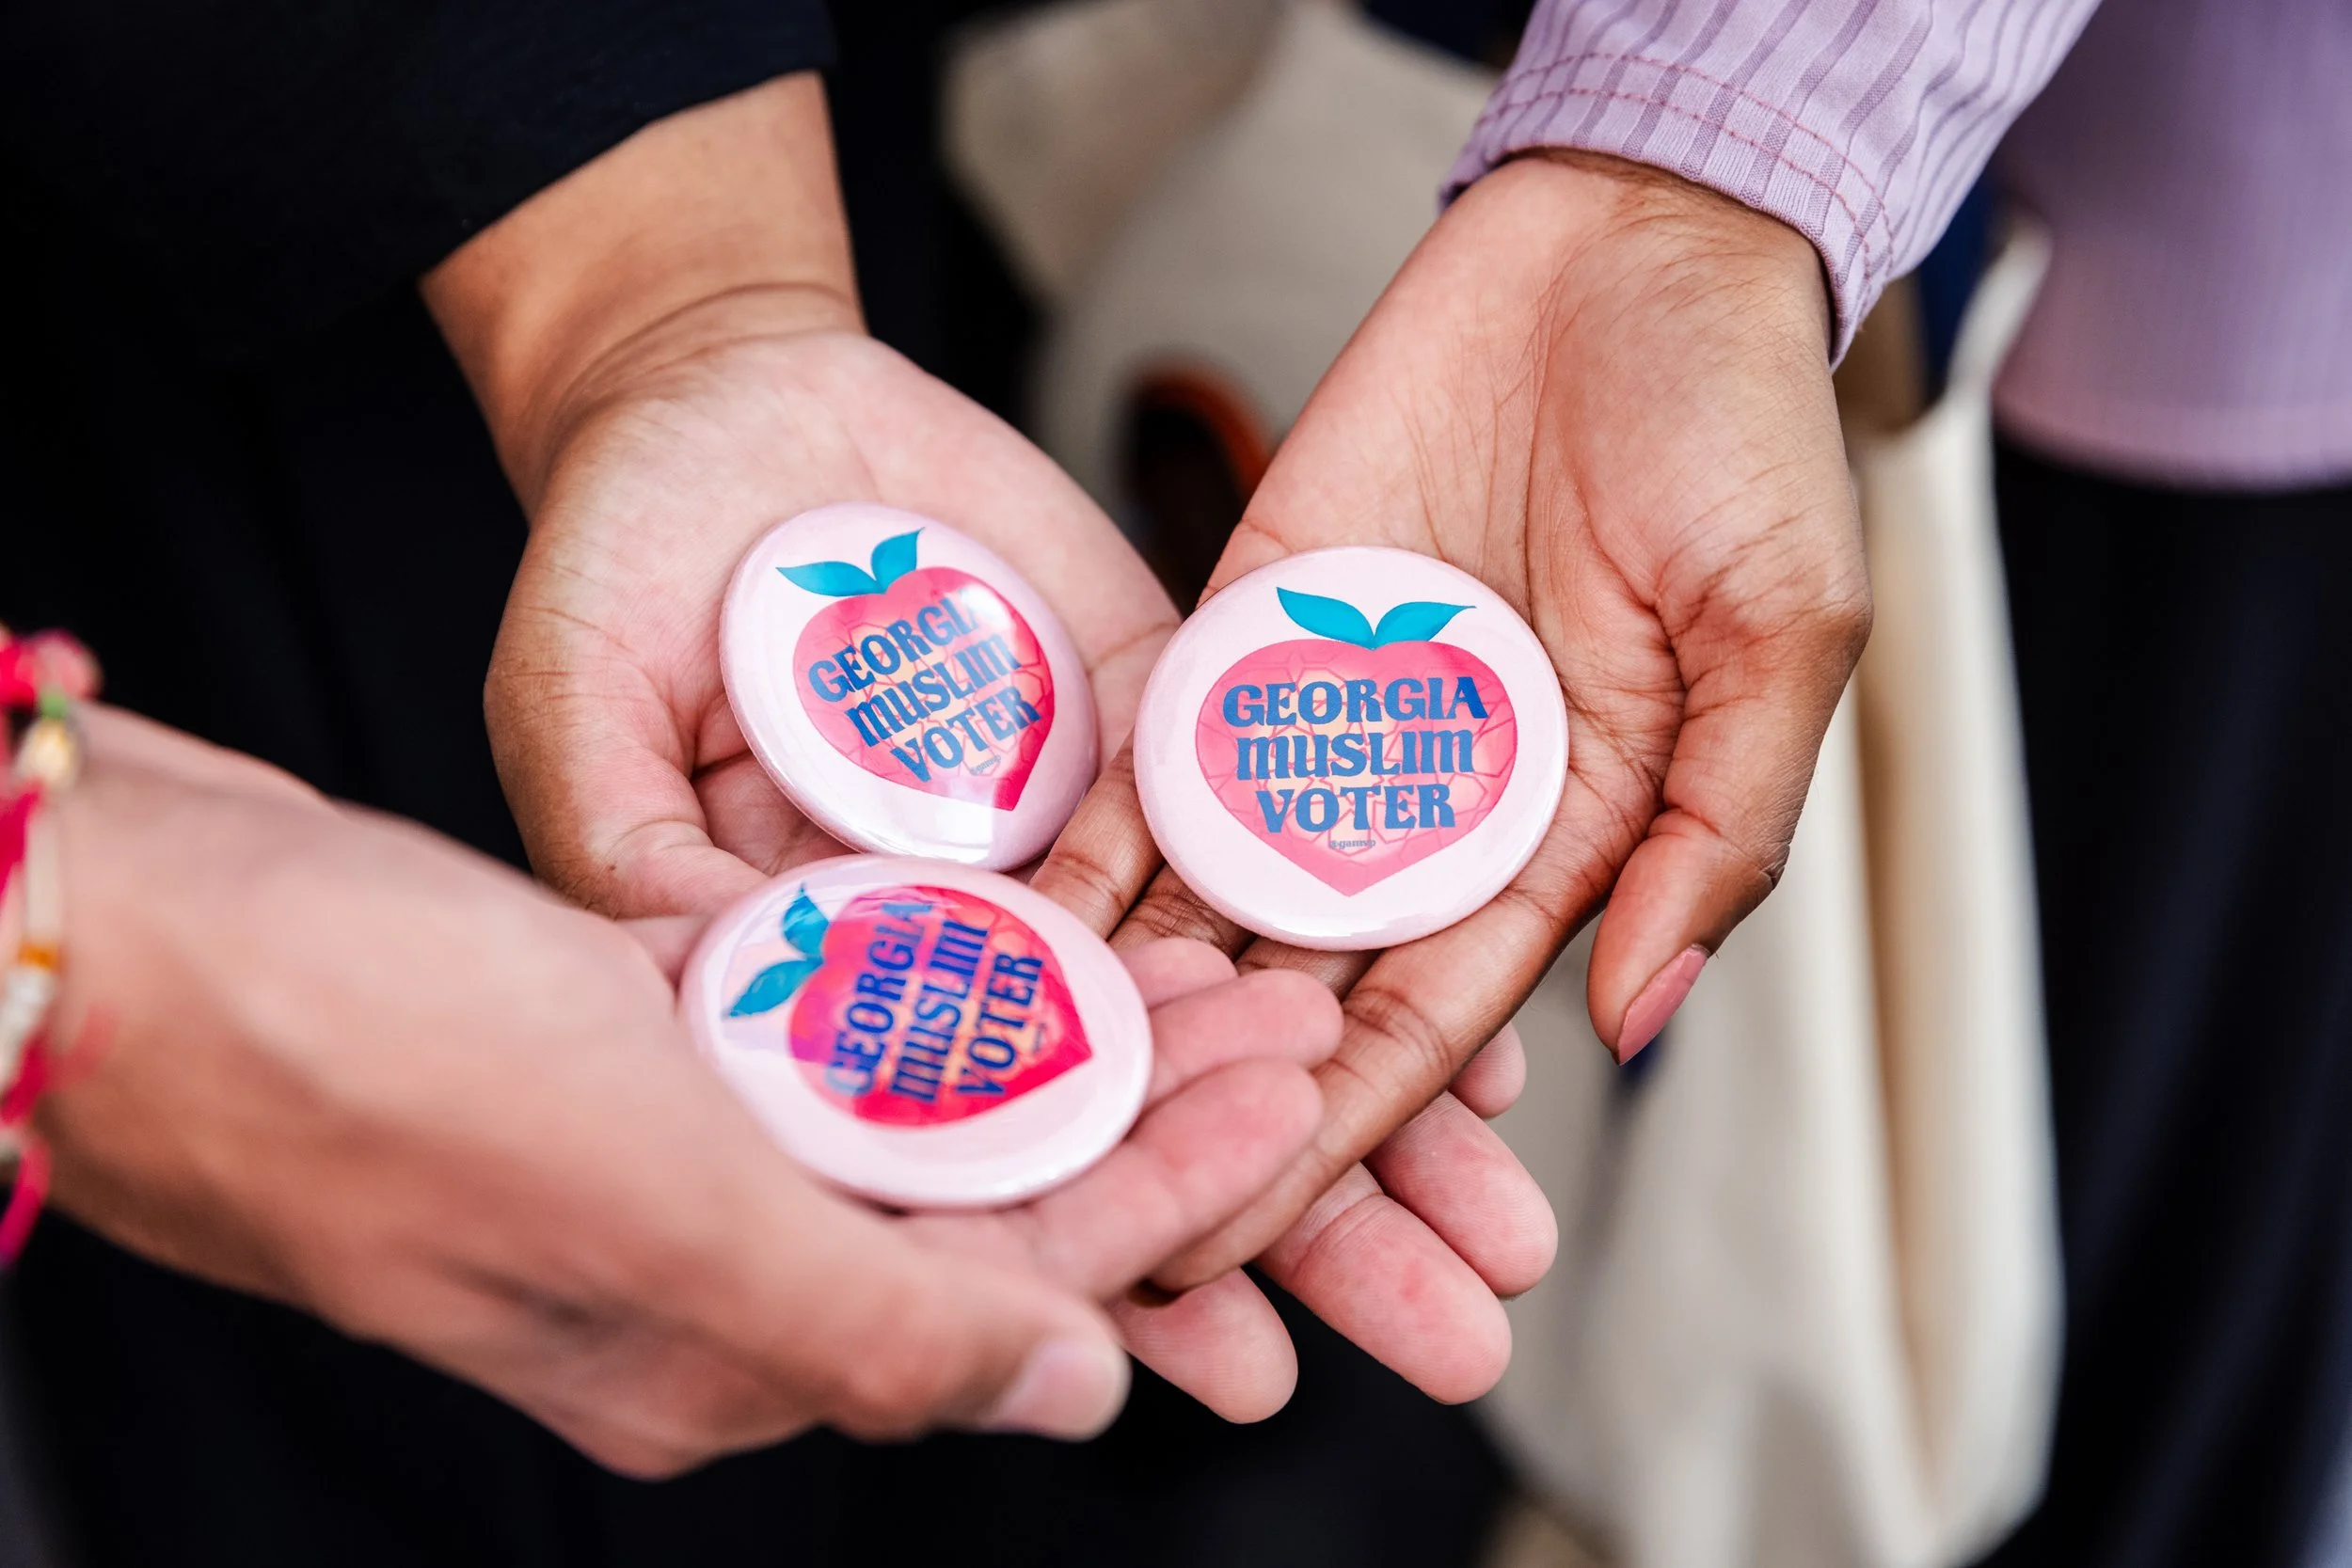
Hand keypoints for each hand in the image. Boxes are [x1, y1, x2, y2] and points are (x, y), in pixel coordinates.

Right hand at [40, 710, 1339, 1473]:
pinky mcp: (636, 1026)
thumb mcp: (637, 1190)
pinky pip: (844, 1005)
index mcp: (720, 1333)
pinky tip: (1043, 914)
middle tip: (1302, 1014)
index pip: (1012, 1275)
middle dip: (1165, 1109)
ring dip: (1082, 1027)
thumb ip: (867, 1312)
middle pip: (1000, 1187)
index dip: (1178, 1188)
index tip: (1310, 1096)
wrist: (139, 919)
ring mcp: (671, 1134)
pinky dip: (953, 966)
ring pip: (937, 1090)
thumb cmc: (350, 1047)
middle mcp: (708, 1250)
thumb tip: (1076, 1399)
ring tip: (1222, 957)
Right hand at [424, 73, 1534, 1419]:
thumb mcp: (581, 704)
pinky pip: (1277, 849)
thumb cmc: (616, 557)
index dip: (1112, 1269)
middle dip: (1301, 1235)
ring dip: (1377, 1125)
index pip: (989, 1170)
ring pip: (1235, 1017)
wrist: (730, 395)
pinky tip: (1488, 1015)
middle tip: (1446, 1334)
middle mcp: (984, 956)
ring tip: (1500, 1229)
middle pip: (1149, 1126)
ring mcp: (1082, 856)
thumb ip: (633, 859)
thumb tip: (708, 1003)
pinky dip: (1379, 929)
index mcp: (848, 997)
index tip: (1242, 1363)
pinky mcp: (1158, 743)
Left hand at [1036, 151, 1867, 1396]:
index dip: (1324, 1139)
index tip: (1225, 1238)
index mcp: (1553, 839)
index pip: (1418, 1028)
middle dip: (1189, 1105)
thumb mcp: (1779, 640)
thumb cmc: (1738, 432)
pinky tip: (989, 918)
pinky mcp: (1239, 621)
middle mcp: (1418, 808)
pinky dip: (1080, 835)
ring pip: (1198, 894)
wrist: (1625, 245)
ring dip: (1111, 995)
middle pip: (1285, 994)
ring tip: (1004, 1089)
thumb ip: (1717, 834)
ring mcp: (1317, 718)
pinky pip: (1151, 747)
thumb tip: (1636, 1021)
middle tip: (1067, 1212)